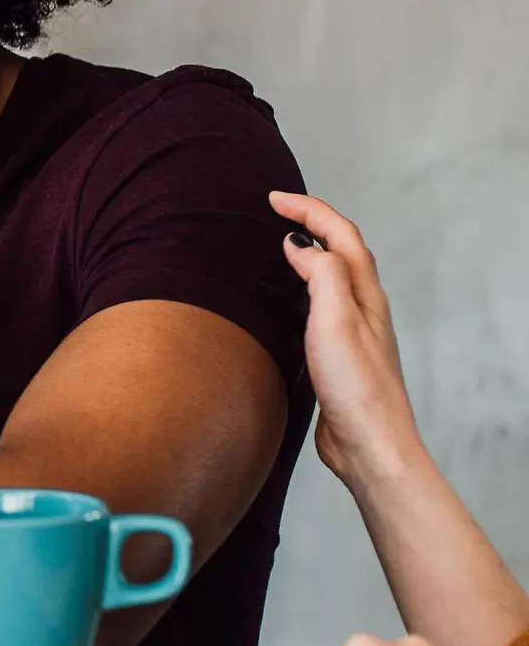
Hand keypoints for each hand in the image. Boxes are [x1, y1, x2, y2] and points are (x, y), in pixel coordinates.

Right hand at [270, 192, 424, 490]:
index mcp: (365, 294)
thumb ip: (322, 274)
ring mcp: (353, 332)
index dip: (308, 209)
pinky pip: (323, 305)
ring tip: (281, 242)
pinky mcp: (339, 355)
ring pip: (334, 277)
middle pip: (342, 249)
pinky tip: (289, 301)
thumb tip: (302, 243)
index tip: (274, 199)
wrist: (371, 446)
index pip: (339, 234)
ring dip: (310, 252)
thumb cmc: (357, 389)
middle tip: (277, 209)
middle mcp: (363, 308)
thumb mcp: (335, 320)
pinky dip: (305, 287)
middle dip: (312, 222)